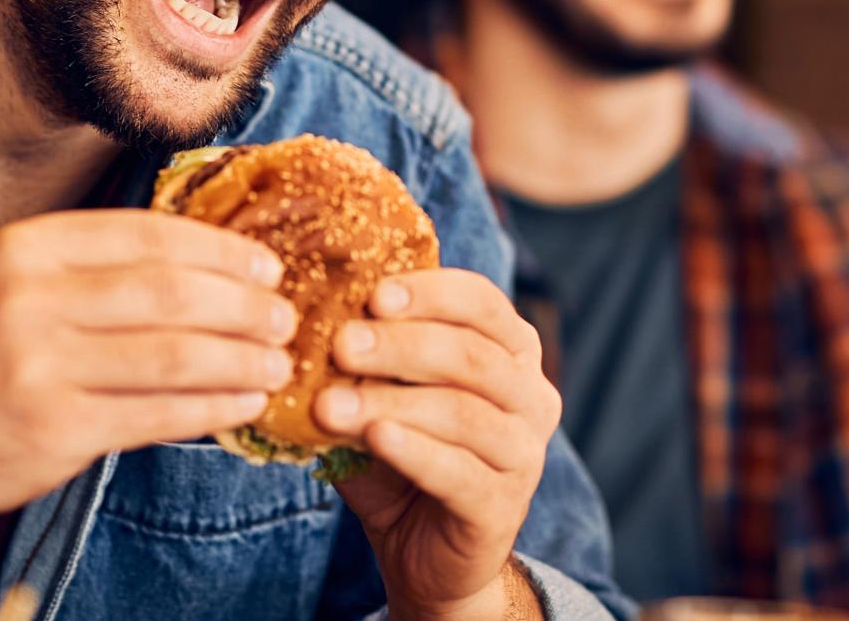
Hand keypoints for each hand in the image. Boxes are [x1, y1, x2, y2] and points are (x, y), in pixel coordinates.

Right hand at [0, 208, 298, 525]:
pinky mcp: (54, 428)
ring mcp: (39, 364)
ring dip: (240, 359)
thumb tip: (209, 265)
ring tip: (278, 364)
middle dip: (242, 305)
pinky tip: (242, 405)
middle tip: (286, 317)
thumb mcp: (16, 287)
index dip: (220, 250)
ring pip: (173, 353)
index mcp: (27, 248)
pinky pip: (157, 413)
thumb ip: (95, 270)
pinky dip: (212, 408)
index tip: (266, 266)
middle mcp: (30, 297)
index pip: (148, 236)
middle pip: (170, 292)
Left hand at [320, 269, 559, 620]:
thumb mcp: (384, 399)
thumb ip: (367, 362)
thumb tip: (317, 318)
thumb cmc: (402, 458)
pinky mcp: (503, 507)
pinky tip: (374, 438)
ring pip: (462, 413)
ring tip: (331, 404)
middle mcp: (531, 397)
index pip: (482, 303)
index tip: (372, 295)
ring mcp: (525, 455)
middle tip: (340, 345)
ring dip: (391, 403)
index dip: (429, 293)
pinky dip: (413, 451)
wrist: (424, 555)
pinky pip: (459, 473)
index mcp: (511, 353)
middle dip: (400, 346)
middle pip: (471, 356)